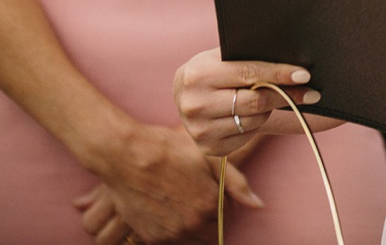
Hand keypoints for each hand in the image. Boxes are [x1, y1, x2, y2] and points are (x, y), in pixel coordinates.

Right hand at [75, 124, 261, 242]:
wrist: (128, 156)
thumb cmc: (171, 150)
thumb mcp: (211, 158)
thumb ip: (237, 184)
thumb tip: (258, 206)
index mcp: (210, 206)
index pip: (227, 218)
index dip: (223, 205)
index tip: (214, 192)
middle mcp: (190, 225)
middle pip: (210, 233)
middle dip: (210, 220)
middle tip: (198, 198)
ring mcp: (168, 234)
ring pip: (191, 240)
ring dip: (192, 227)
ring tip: (183, 202)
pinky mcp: (148, 236)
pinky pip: (170, 241)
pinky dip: (173, 230)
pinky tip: (167, 209)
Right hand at [174, 48, 315, 158]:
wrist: (188, 95)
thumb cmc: (216, 68)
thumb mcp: (224, 55)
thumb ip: (251, 55)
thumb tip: (295, 57)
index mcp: (198, 74)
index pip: (249, 73)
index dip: (280, 74)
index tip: (304, 76)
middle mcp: (194, 104)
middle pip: (256, 101)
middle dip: (286, 95)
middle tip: (311, 92)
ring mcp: (199, 130)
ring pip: (254, 120)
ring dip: (268, 109)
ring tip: (267, 97)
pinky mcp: (208, 148)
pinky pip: (247, 136)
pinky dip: (255, 125)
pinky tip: (250, 114)